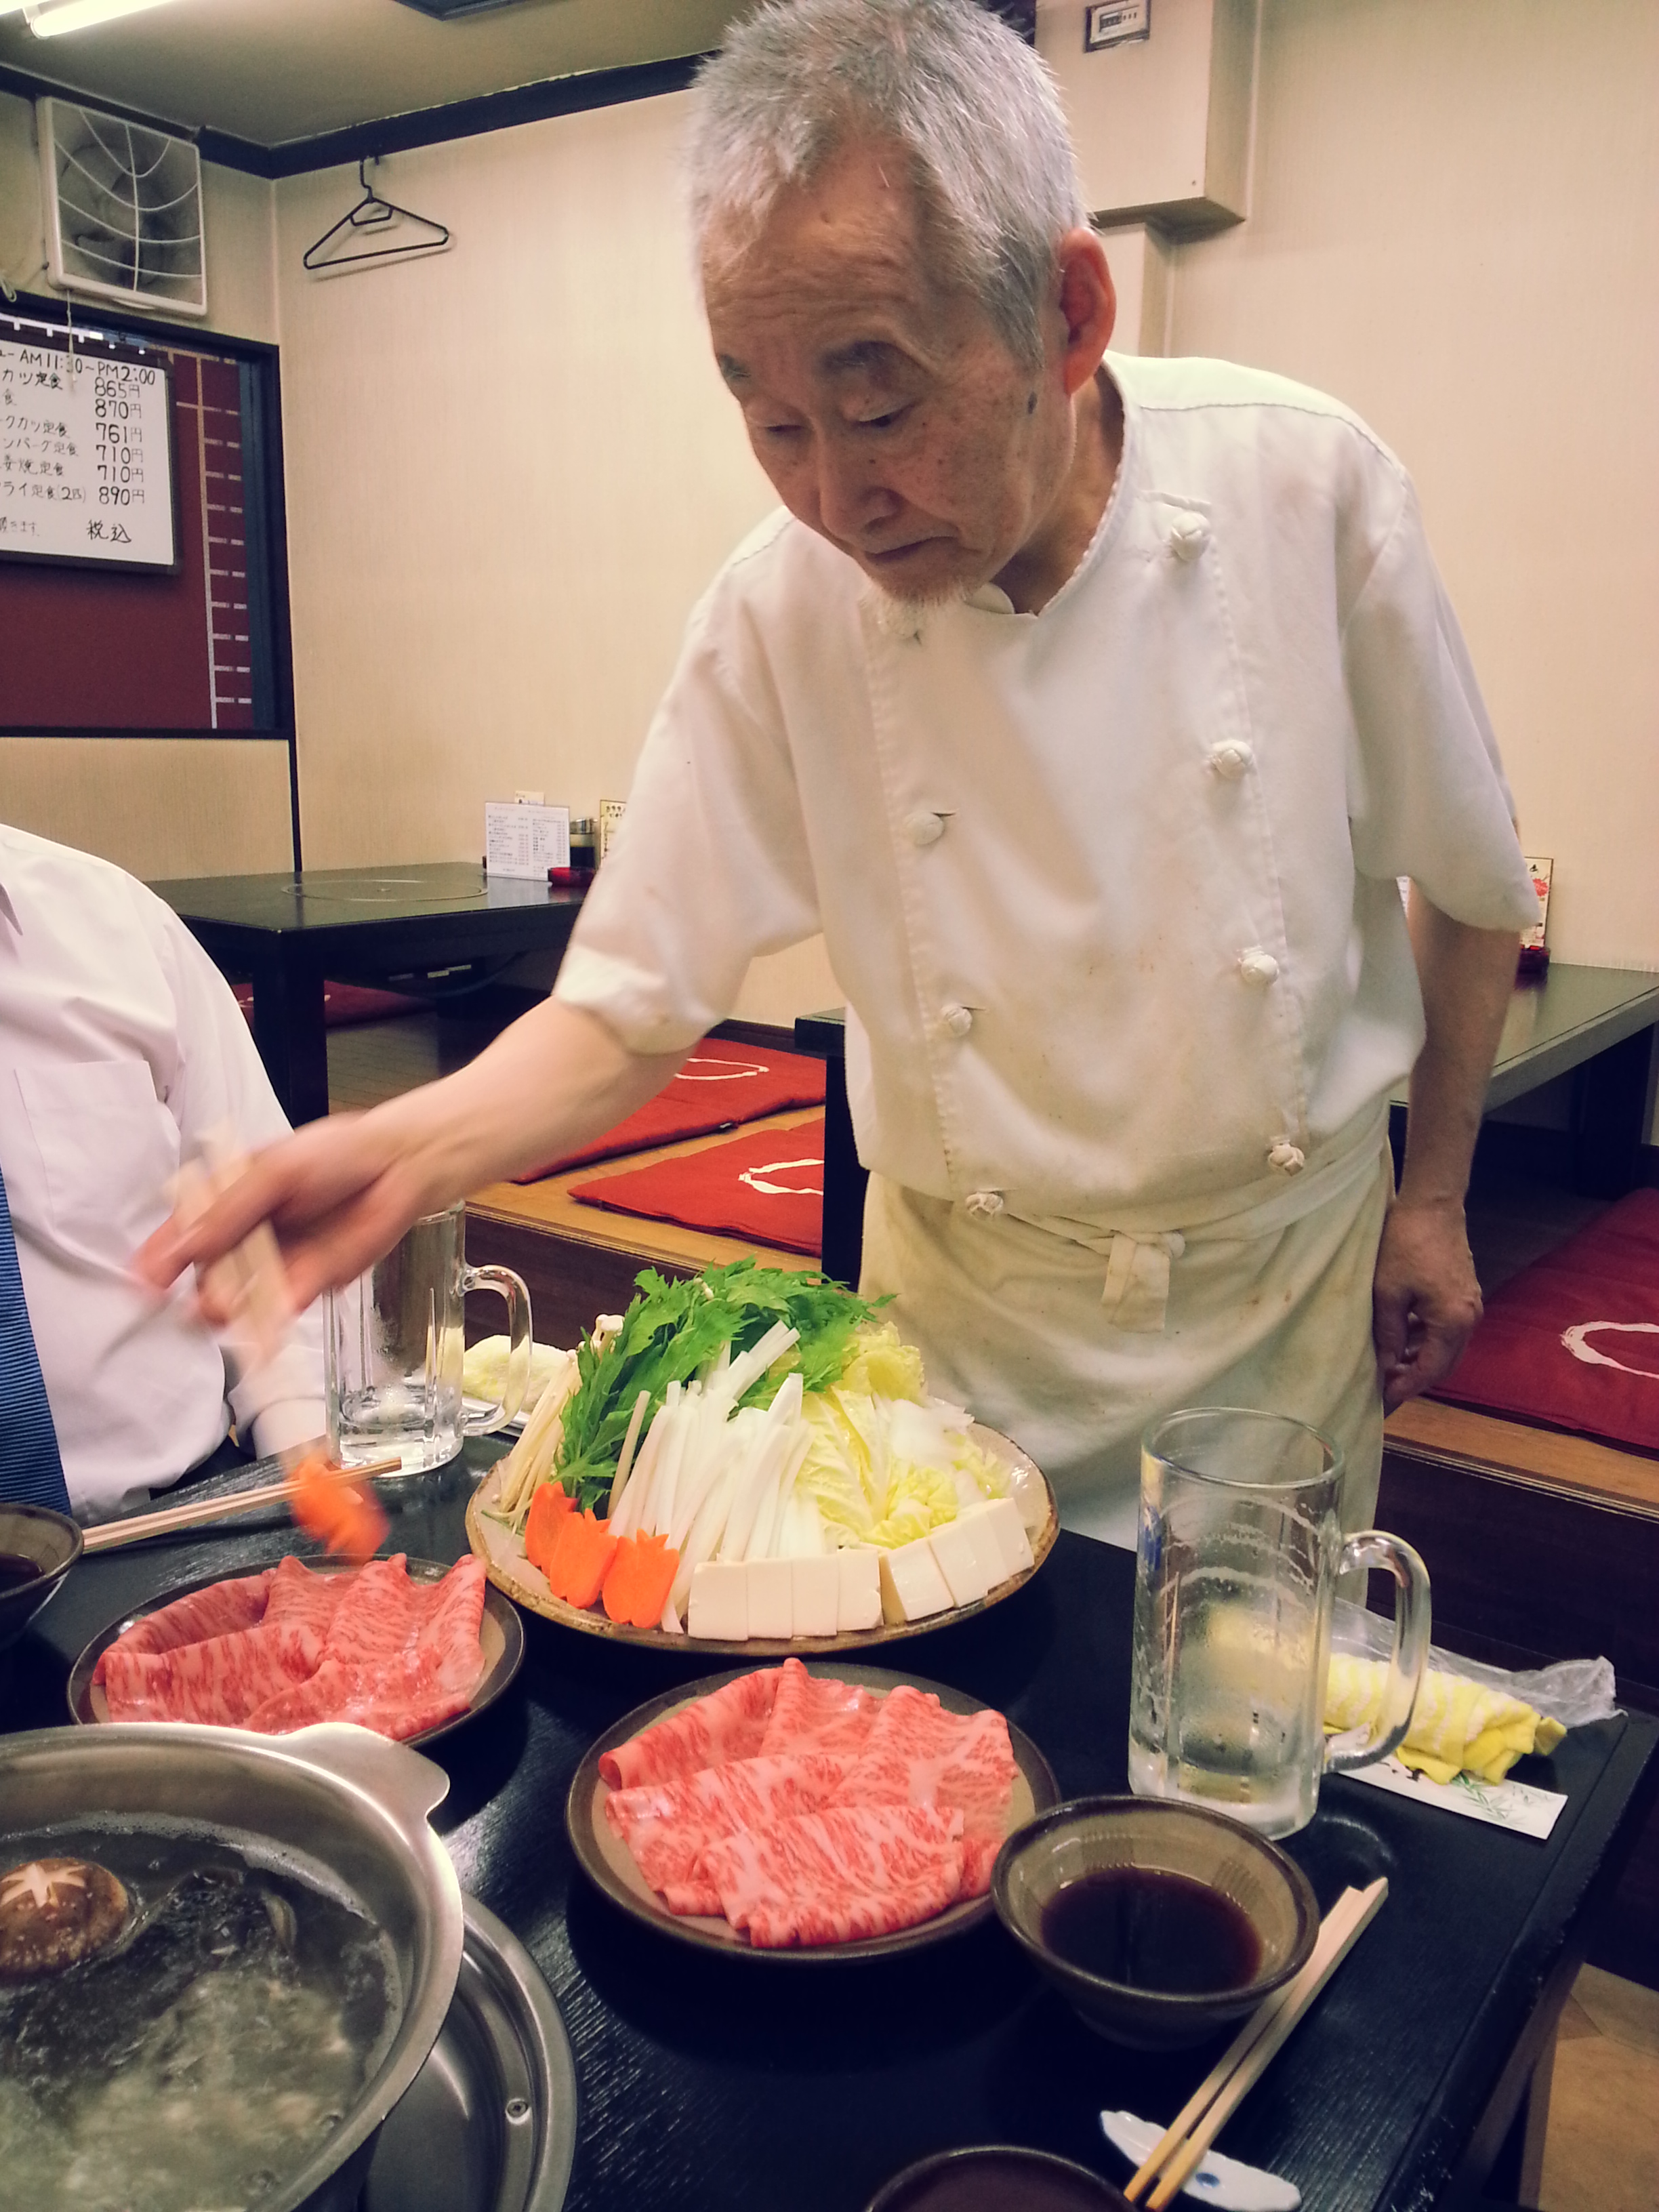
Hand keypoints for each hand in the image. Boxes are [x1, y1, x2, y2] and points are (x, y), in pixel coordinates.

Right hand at [135, 1110, 435, 1318]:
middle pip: (207, 1274)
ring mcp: (273, 1262)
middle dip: (203, 1292)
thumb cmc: (336, 1153)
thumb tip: (188, 1243)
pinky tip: (264, 1339)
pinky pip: (278, 1311)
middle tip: (208, 1301)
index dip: (160, 1259)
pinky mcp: (305, 1284)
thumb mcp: (275, 1171)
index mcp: (225, 1199)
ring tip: (233, 1316)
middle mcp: (244, 1235)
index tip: (146, 1284)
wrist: (397, 1168)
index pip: (180, 1232)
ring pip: (240, 1298)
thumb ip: (232, 1210)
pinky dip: (269, 1327)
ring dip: (233, 1313)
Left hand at [1371, 1196, 1483, 1412]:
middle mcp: (1469, 1319)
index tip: (1383, 1399)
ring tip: (1389, 1366)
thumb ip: (1389, 1334)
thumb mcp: (1387, 1293)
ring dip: (1421, 1359)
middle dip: (1415, 1378)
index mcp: (1453, 1322)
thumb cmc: (1405, 1244)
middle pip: (1444, 1364)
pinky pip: (1447, 1329)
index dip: (1407, 1387)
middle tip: (1385, 1388)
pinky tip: (1403, 1340)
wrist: (1432, 1205)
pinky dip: (1427, 1340)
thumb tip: (1386, 1366)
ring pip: (1446, 1347)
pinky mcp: (1464, 1294)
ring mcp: (1470, 1306)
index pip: (1431, 1370)